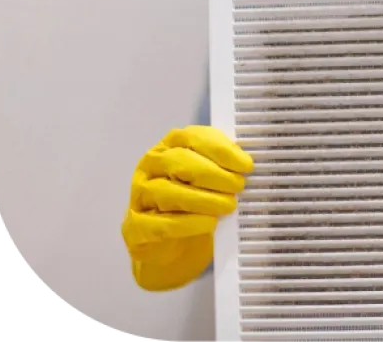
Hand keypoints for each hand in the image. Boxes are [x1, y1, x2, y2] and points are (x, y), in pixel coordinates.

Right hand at [121, 126, 253, 290]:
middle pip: (180, 162)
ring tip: (228, 206)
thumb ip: (223, 165)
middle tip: (238, 186)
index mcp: (170, 145)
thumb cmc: (193, 201)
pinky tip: (209, 223)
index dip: (221, 149)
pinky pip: (161, 224)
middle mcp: (150, 165)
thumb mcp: (208, 178)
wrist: (169, 245)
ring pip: (168, 192)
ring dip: (204, 199)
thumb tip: (247, 162)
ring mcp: (139, 195)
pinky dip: (188, 223)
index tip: (246, 165)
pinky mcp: (135, 226)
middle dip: (214, 174)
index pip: (194, 138)